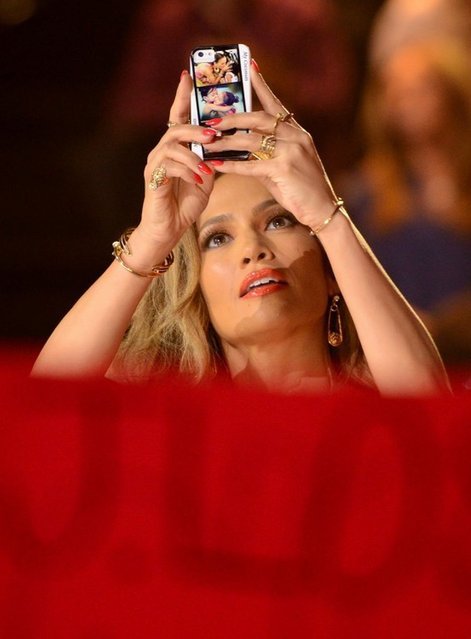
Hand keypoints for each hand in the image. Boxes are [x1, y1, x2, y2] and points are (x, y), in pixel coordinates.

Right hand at [138, 71, 218, 247]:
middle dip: (197, 127)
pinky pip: (168, 166)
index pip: (179, 115)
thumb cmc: (186, 203)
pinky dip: (187, 170)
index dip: (183, 95)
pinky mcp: (152, 179)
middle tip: (214, 134)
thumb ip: (213, 158)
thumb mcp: (206, 176)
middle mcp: (162, 151)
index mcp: (176, 147)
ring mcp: (155, 164)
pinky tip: (200, 178)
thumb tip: (231, 141)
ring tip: (209, 161)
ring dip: (193, 151)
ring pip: (171, 144)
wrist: (169, 230)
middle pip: (176, 127)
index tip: (189, 75)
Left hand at [202, 63, 339, 228]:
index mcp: (297, 133)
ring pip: (251, 141)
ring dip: (227, 142)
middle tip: (213, 119)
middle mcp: (296, 137)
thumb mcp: (285, 167)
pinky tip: (218, 164)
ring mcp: (291, 152)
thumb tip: (242, 151)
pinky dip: (233, 165)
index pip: (276, 104)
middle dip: (233, 118)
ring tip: (208, 142)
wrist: (322, 210)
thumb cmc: (302, 190)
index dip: (262, 85)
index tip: (249, 67)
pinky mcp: (284, 170)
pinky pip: (252, 165)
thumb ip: (266, 155)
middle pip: (258, 118)